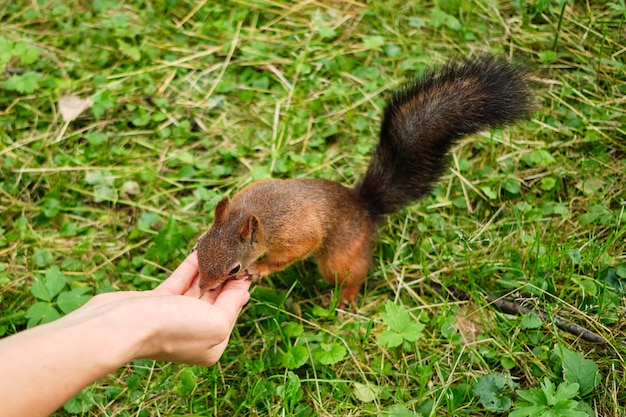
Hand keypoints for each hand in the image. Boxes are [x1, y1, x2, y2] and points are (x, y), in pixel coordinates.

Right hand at [75, 252, 250, 365]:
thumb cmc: (173, 328)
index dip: (239, 288)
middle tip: (236, 251)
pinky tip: (199, 250)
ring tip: (220, 247)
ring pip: (197, 288)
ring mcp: (174, 317)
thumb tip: (244, 290)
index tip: (248, 265)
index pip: (231, 311)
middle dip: (224, 276)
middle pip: (215, 299)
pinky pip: (180, 281)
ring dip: (208, 268)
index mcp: (212, 344)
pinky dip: (190, 267)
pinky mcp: (157, 302)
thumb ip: (232, 305)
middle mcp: (194, 332)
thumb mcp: (216, 322)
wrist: (122, 326)